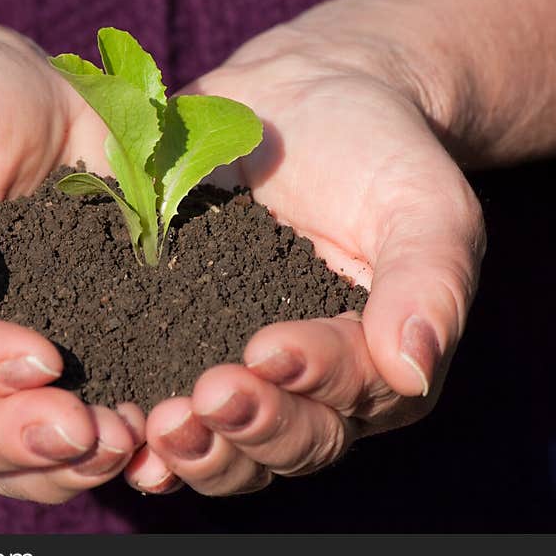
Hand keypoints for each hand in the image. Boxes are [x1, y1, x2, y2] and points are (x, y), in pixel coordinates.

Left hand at [124, 21, 485, 494]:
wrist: (301, 106)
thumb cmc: (376, 151)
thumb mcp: (422, 202)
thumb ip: (429, 281)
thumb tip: (414, 371)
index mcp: (378, 361)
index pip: (352, 394)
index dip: (313, 380)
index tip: (268, 347)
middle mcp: (316, 389)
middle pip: (291, 442)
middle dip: (251, 426)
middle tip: (208, 397)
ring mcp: (248, 378)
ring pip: (233, 450)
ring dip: (201, 449)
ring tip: (161, 426)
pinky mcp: (186, 351)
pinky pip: (177, 416)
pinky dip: (151, 439)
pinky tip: (125, 435)